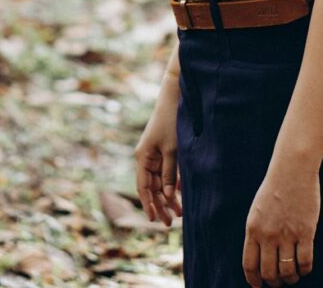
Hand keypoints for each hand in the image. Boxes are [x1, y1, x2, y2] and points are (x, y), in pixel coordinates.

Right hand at [134, 71, 181, 225]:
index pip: (143, 187)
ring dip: (168, 197)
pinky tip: (179, 194)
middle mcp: (145, 158)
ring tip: (178, 213)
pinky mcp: (163, 151)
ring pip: (159, 182)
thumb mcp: (171, 150)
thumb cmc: (171, 122)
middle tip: (169, 223)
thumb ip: (169, 173)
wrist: (174, 98)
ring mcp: (154, 154)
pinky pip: (166, 173)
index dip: (148, 204)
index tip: (154, 220)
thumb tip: (167, 196)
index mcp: (142, 158)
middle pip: (151, 187)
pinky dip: (172, 183)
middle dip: (160, 205)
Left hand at [242, 163, 318, 286]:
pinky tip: (304, 268)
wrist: (293, 168)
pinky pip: (305, 262)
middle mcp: (268, 235)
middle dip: (274, 283)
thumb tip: (259, 260)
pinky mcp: (305, 232)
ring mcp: (287, 234)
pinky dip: (305, 270)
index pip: (250, 265)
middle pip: (269, 273)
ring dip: (290, 279)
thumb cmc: (275, 188)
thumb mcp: (257, 210)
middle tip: (279, 282)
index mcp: (253, 229)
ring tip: (292, 276)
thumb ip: (257, 233)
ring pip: (287, 271)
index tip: (259, 286)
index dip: (254, 281)